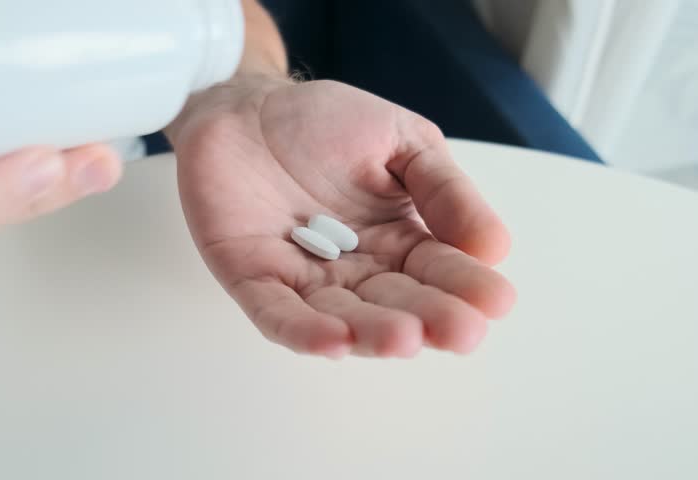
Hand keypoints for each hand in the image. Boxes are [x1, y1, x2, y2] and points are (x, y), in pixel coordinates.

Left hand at [169, 76, 515, 357]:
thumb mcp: (403, 141)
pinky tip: (334, 342)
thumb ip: (445, 190)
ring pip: (341, 317)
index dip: (465, 285)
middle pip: (395, 302)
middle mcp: (355, 270)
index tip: (496, 300)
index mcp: (398, 240)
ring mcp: (303, 277)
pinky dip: (301, 330)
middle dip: (428, 318)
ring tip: (404, 338)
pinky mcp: (252, 277)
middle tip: (462, 333)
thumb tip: (495, 247)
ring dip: (371, 332)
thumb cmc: (325, 123)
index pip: (437, 269)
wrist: (247, 106)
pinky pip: (276, 312)